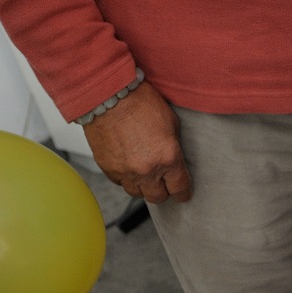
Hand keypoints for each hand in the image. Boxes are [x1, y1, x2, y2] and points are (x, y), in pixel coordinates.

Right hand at [83, 81, 190, 203]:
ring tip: (145, 173)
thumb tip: (175, 160)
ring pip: (137, 193)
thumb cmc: (139, 102)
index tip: (183, 193)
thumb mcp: (171, 123)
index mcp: (168, 158)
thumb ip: (174, 147)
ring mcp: (125, 172)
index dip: (183, 193)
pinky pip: (120, 182)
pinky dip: (126, 178)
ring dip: (143, 186)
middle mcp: (146, 170)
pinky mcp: (108, 169)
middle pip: (158, 197)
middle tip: (164, 182)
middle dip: (163, 191)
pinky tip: (129, 165)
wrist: (108, 95)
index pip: (180, 189)